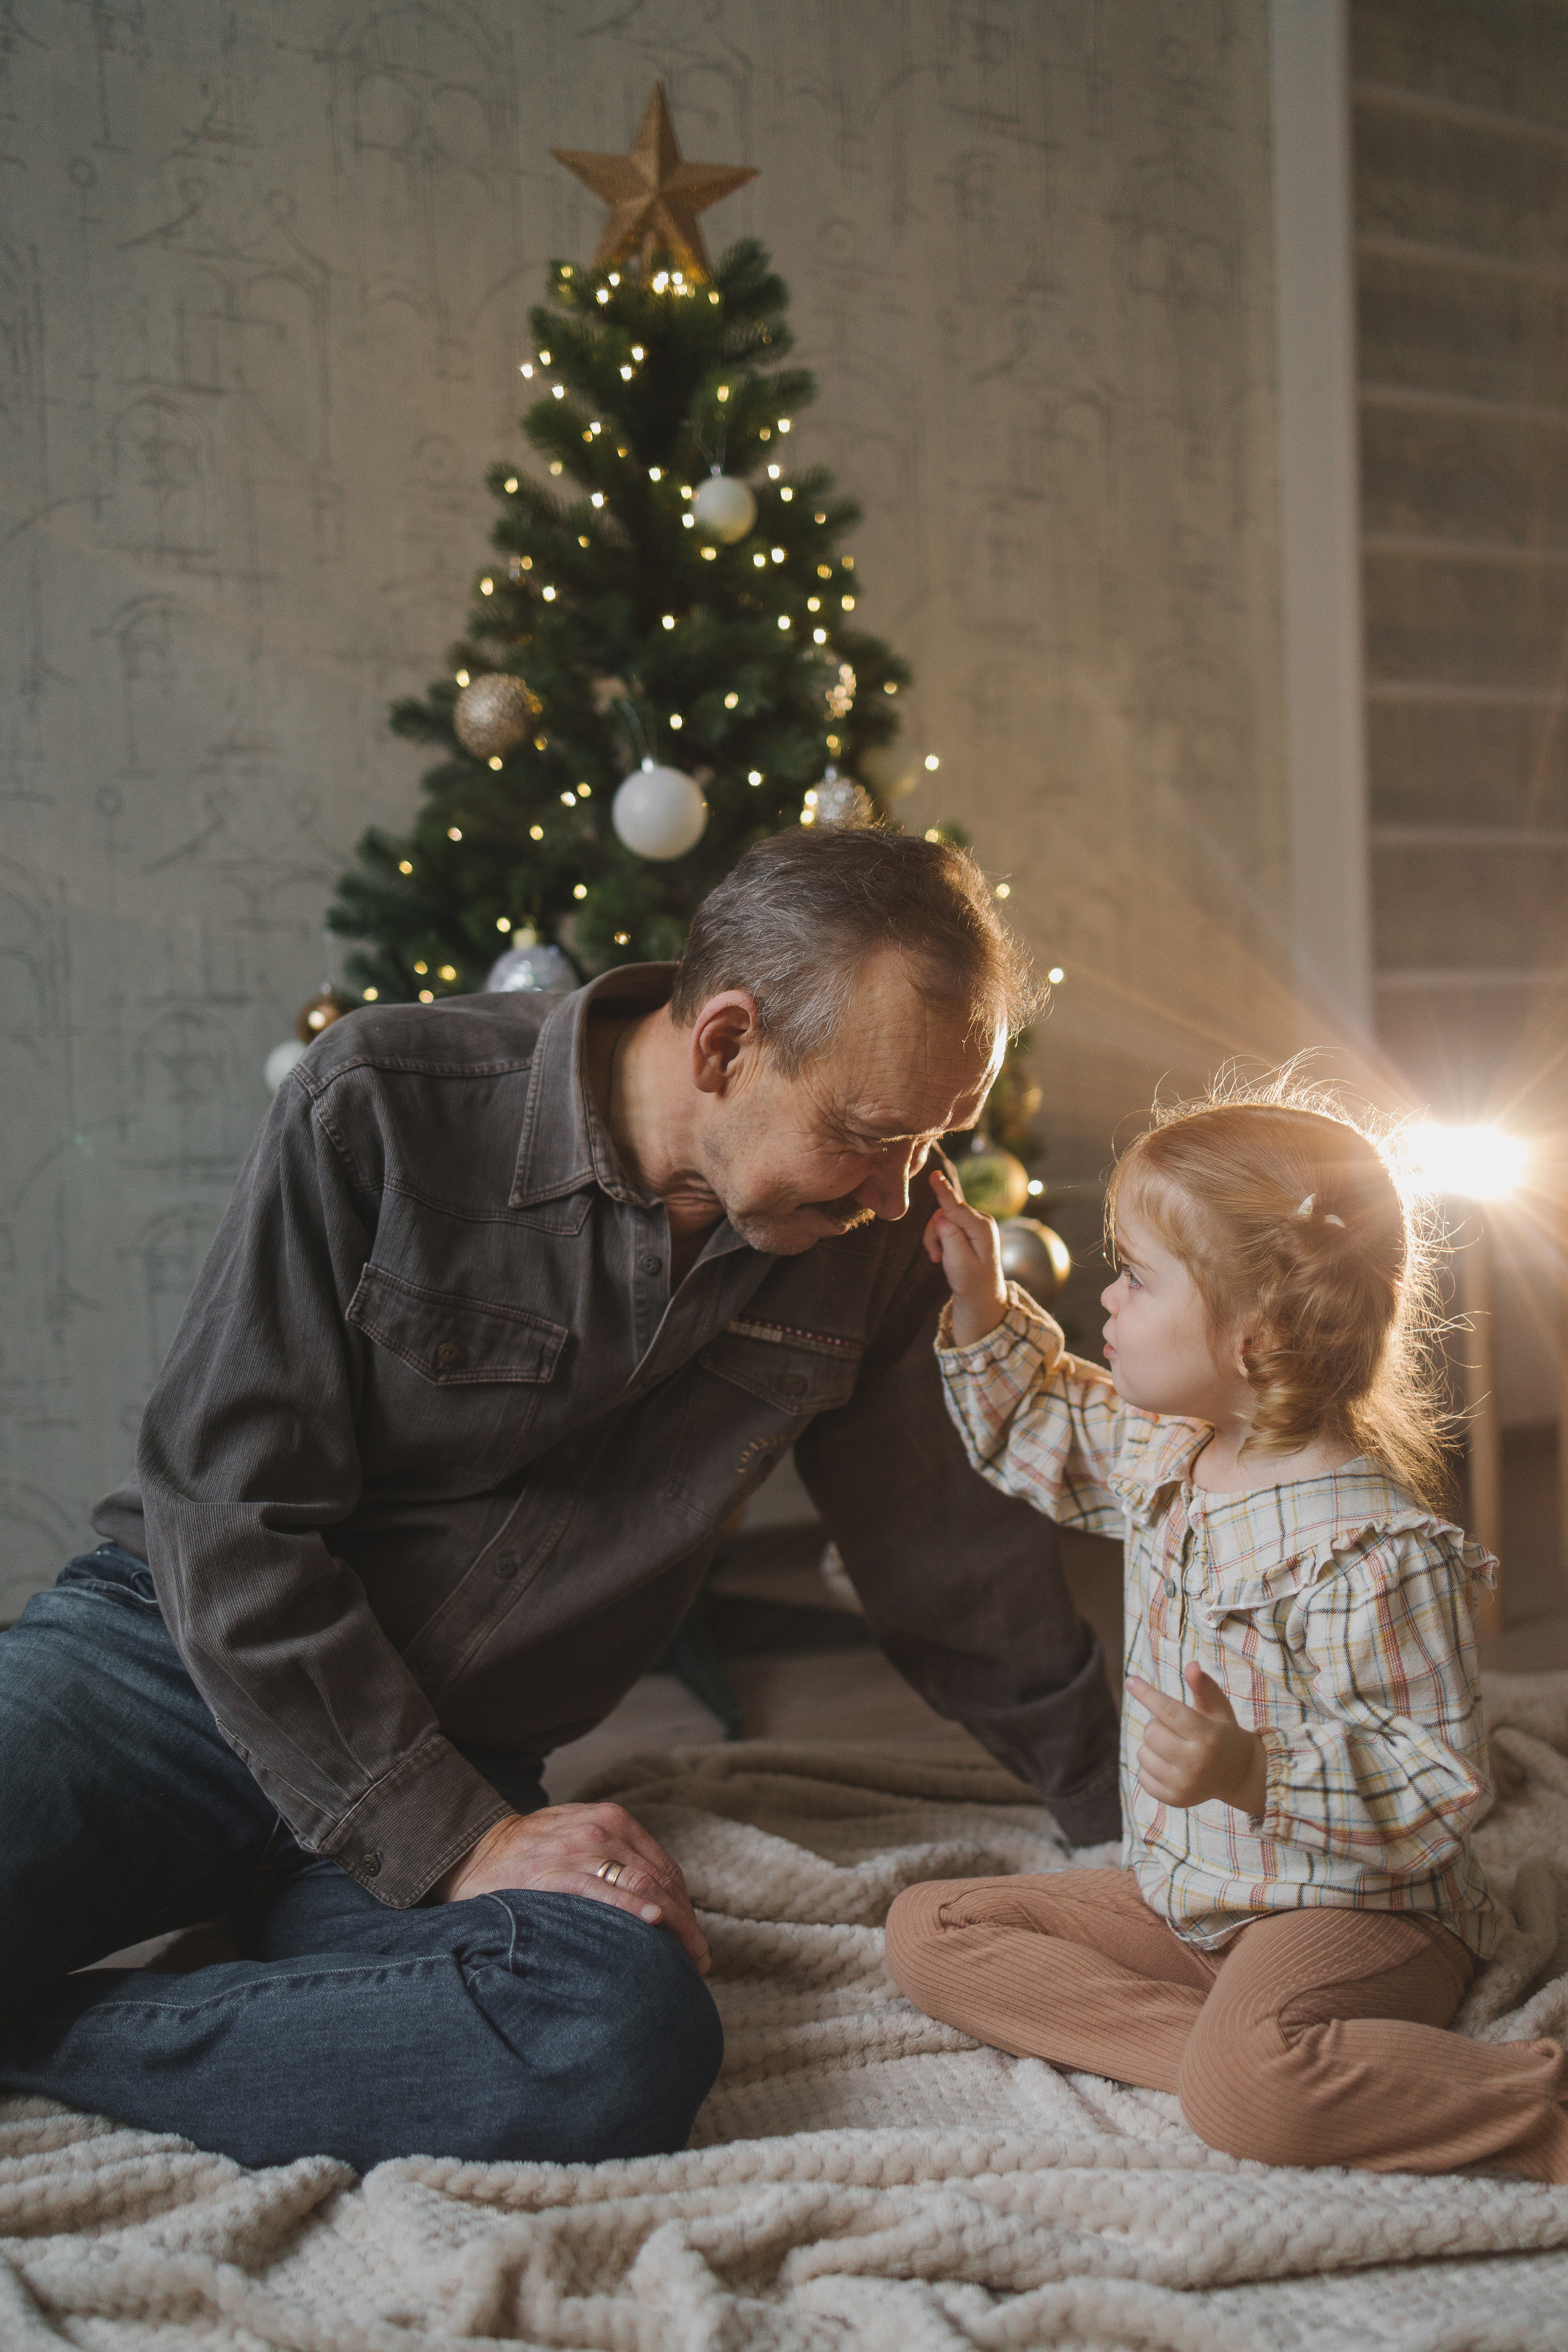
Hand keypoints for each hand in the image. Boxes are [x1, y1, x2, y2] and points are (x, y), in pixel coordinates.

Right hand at [435, 1800, 709, 1973]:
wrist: (474, 1851)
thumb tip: (659, 1905)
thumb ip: (617, 1859)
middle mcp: (603, 1829)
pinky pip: (603, 1892)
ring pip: (644, 1885)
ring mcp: (579, 1849)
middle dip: (687, 1922)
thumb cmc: (533, 1853)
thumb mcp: (581, 1838)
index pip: (665, 1868)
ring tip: (685, 1961)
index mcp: (614, 1820)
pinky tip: (654, 1924)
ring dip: (673, 1924)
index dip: (687, 1907)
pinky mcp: (554, 1872)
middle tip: (699, 1960)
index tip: (696, 1941)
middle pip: (662, 1879)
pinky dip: (633, 1907)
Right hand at [924, 1167, 1007, 1345]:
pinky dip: (939, 1240)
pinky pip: (945, 1225)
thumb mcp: (959, 1264)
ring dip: (935, 1239)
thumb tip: (940, 1215)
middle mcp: (981, 1221)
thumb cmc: (972, 1283)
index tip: (935, 1175)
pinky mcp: (967, 1227)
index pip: (957, 1207)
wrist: (981, 1296)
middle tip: (935, 1257)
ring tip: (939, 1259)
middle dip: (934, 1234)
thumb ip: (950, 1238)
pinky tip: (943, 1255)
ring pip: (942, 1220)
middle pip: (945, 1213)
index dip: (943, 1191)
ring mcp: (975, 1223)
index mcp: (982, 1229)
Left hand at [1126, 1664, 1267, 1817]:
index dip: (1147, 1694)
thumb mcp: (1218, 1709)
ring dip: (1152, 1746)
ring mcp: (1185, 1784)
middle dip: (1157, 1724)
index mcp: (1207, 1735)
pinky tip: (1170, 1764)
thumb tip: (1191, 1665)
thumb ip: (1204, 1687)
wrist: (1240, 1775)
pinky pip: (1142, 1776)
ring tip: (1173, 1747)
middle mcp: (1196, 1762)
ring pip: (1143, 1753)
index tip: (1131, 1681)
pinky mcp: (1175, 1799)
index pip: (1169, 1711)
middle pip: (1151, 1732)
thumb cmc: (1223, 1734)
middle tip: (1173, 1727)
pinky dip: (1150, 1766)